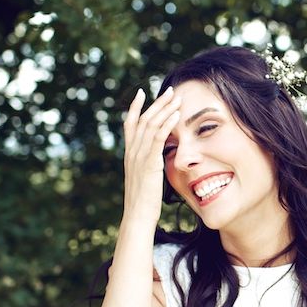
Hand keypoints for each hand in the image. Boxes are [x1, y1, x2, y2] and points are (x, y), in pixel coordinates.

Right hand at [121, 87, 180, 223]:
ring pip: (151, 125)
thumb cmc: (145, 202)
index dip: (135, 107)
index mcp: (130, 154)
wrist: (138, 216)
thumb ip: (148, 165)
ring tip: (176, 97)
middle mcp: (132, 151)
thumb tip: (157, 160)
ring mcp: (139, 156)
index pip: (130, 124)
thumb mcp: (145, 178)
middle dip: (157, 103)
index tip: (141, 92)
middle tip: (170, 90)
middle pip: (143, 119)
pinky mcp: (149, 163)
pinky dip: (167, 124)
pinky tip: (176, 115)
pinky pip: (158, 138)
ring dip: (165, 109)